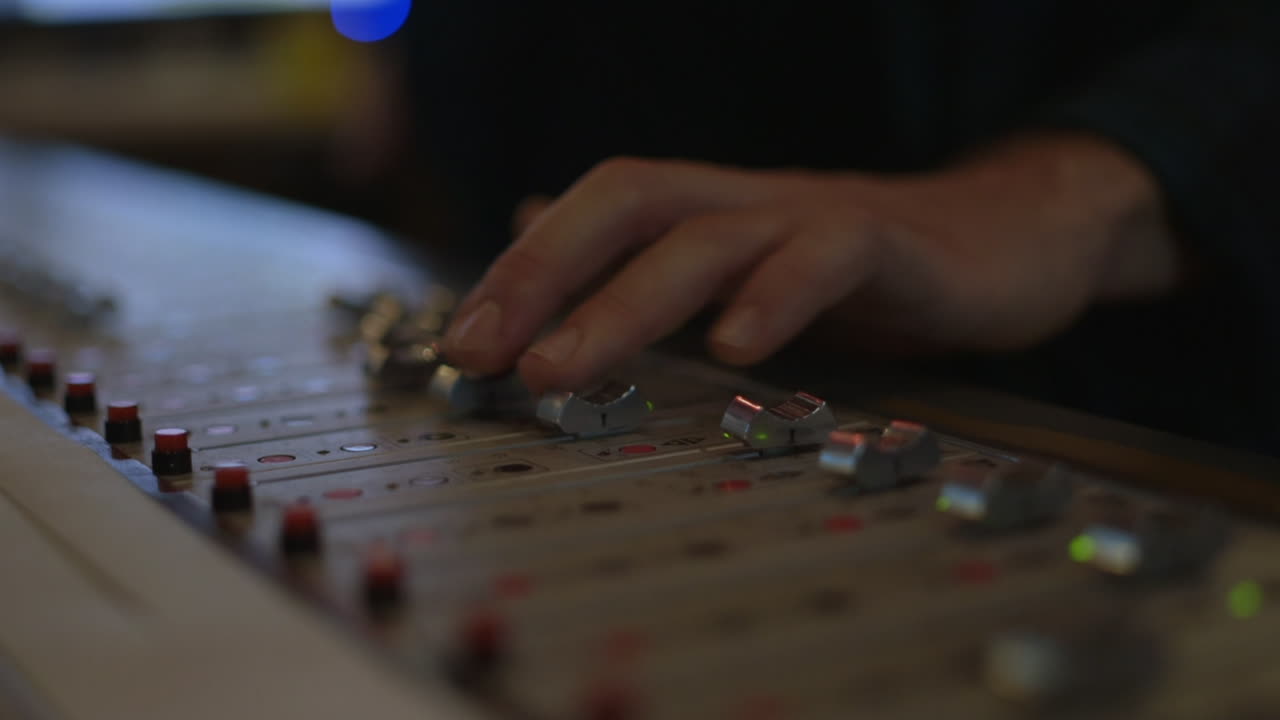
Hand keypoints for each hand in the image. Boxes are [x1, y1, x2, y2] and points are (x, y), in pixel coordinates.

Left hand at [442, 133, 1178, 392]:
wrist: (1009, 236)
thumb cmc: (864, 262)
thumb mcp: (743, 261)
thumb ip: (644, 254)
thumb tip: (531, 226)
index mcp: (711, 209)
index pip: (594, 211)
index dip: (522, 266)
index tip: (460, 341)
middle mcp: (750, 203)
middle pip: (629, 202)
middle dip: (543, 273)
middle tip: (481, 352)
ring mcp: (817, 218)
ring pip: (709, 239)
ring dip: (624, 303)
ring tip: (561, 368)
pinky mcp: (892, 245)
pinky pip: (829, 258)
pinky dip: (777, 299)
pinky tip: (737, 350)